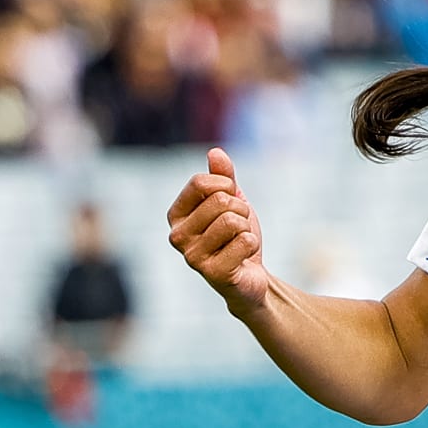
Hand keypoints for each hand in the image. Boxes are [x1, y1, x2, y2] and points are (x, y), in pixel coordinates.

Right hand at [167, 148, 268, 315]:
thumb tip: (215, 152)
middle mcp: (177, 236)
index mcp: (176, 215)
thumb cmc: (235, 236)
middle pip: (219, 201)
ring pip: (233, 221)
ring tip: (239, 241)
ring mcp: (192, 257)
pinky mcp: (213, 273)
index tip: (232, 199)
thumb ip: (224, 177)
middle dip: (240, 209)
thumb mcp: (232, 201)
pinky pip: (244, 241)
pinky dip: (252, 245)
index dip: (226, 185)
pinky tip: (244, 257)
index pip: (200, 182)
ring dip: (246, 228)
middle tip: (239, 226)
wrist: (249, 276)